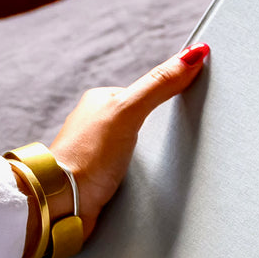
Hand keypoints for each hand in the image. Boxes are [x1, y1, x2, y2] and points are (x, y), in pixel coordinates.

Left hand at [47, 43, 209, 237]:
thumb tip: (192, 55)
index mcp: (101, 101)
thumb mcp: (129, 111)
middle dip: (159, 131)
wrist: (66, 202)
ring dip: (151, 158)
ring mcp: (98, 153)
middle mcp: (97, 125)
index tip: (189, 101)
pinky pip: (130, 173)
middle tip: (175, 139)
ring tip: (161, 164)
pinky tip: (147, 183)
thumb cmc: (89, 156)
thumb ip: (159, 85)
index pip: (145, 92)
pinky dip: (142, 178)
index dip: (168, 97)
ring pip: (136, 149)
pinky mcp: (102, 180)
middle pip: (142, 121)